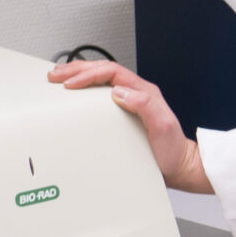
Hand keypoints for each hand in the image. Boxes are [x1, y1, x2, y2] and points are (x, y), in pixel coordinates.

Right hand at [47, 59, 212, 192]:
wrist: (178, 167)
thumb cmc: (171, 149)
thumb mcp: (162, 126)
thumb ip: (145, 105)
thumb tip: (120, 92)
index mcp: (143, 92)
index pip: (111, 73)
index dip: (89, 75)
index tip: (71, 84)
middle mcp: (136, 94)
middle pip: (103, 72)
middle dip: (77, 70)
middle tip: (57, 75)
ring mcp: (129, 103)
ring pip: (101, 82)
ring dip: (79, 76)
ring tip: (60, 77)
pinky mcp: (122, 115)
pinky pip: (100, 96)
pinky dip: (84, 92)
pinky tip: (75, 96)